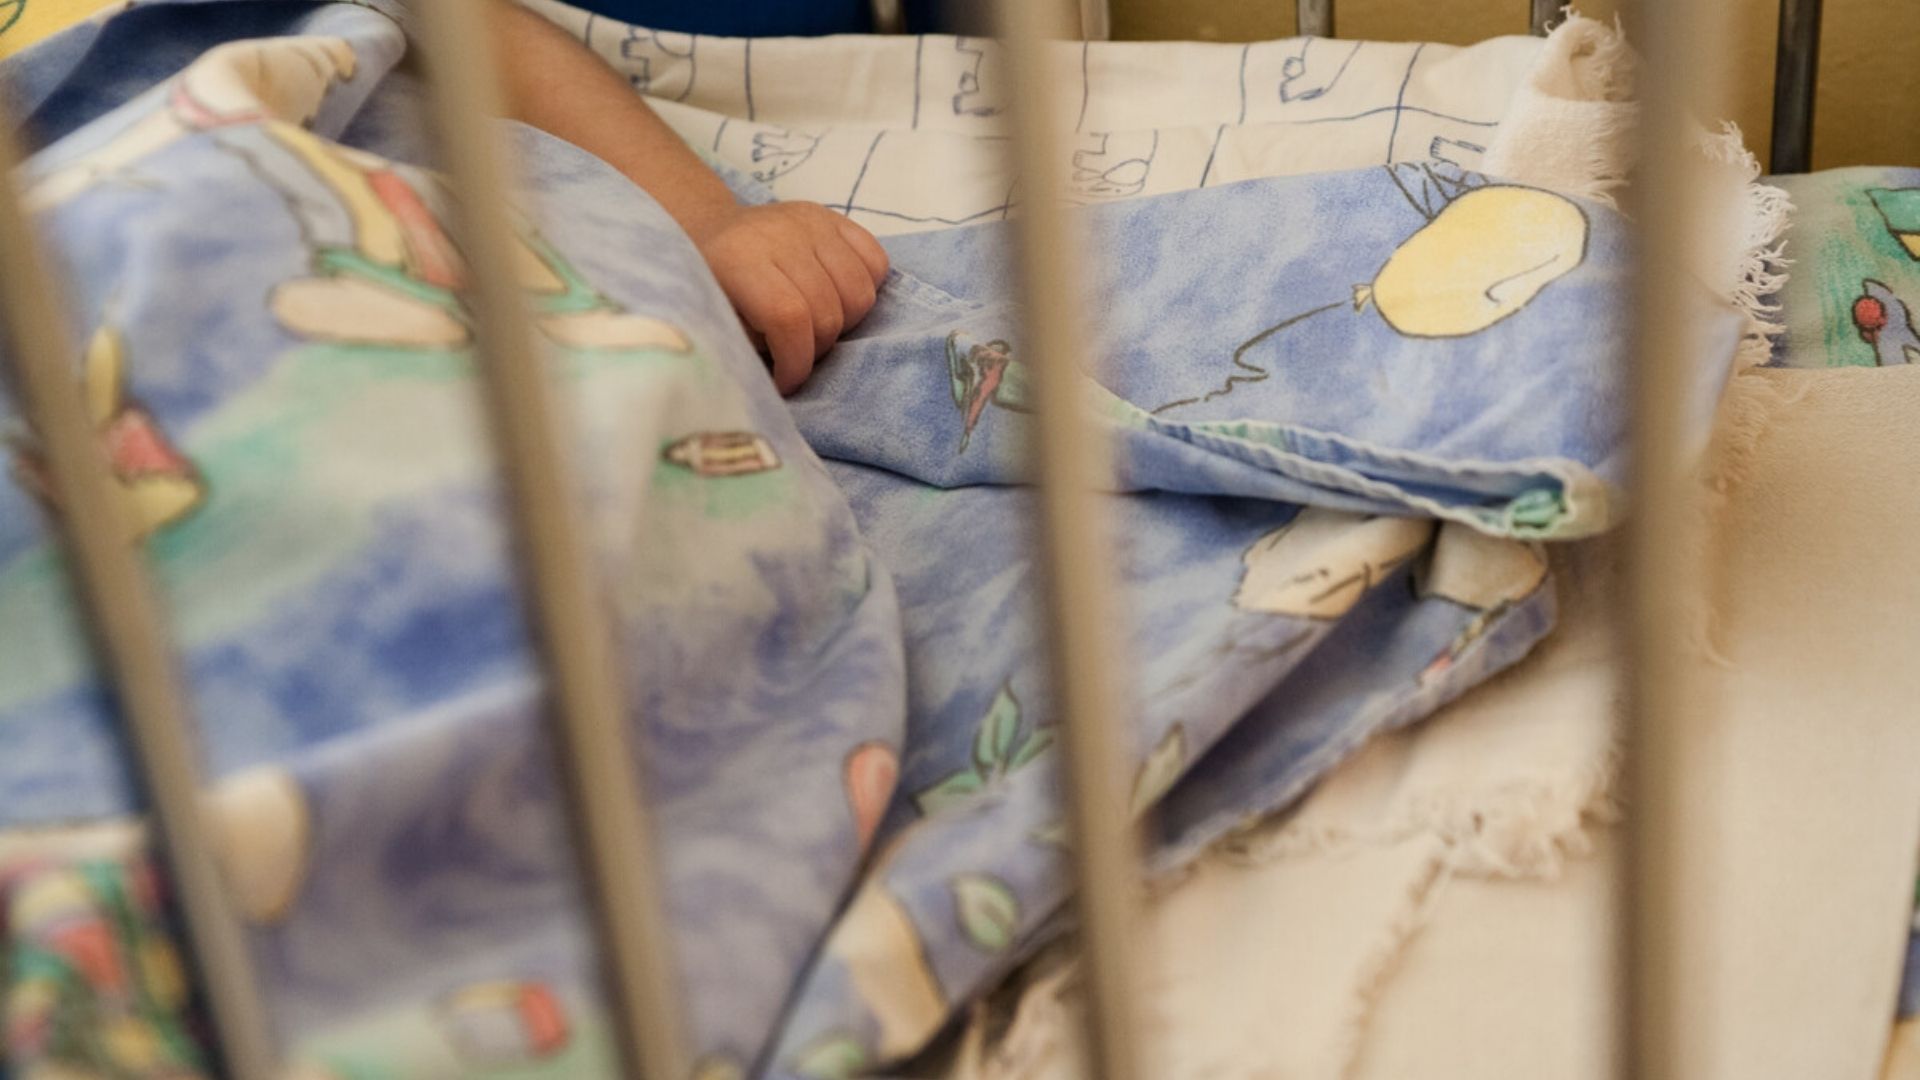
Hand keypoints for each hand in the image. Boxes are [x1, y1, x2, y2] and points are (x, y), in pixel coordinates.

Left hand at [689, 202, 889, 393]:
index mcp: (739, 260)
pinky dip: (866, 289)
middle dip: (818, 349)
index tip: (786, 382)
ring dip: (845, 324)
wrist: (714, 233)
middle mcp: (781, 235)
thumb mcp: (713, 321)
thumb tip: (786, 371)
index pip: (789, 318)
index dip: (796, 361)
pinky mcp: (835, 218)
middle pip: (828, 311)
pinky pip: (877, 262)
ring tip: (817, 326)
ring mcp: (812, 223)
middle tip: (797, 355)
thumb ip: (748, 345)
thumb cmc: (713, 287)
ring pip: (860, 293)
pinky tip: (838, 299)